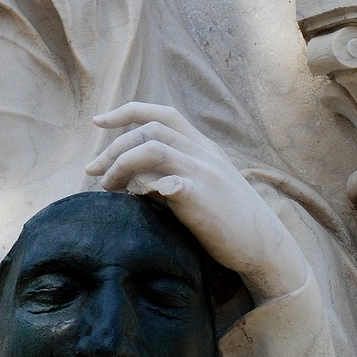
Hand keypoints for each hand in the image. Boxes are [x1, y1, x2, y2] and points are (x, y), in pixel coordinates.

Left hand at [85, 103, 307, 301]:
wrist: (264, 245)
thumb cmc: (229, 219)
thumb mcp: (204, 185)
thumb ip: (172, 174)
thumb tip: (133, 178)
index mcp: (203, 146)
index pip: (162, 113)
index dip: (126, 112)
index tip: (98, 122)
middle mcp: (203, 153)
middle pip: (148, 131)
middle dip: (112, 148)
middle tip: (92, 171)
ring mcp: (203, 173)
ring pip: (152, 149)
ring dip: (120, 165)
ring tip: (107, 187)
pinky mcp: (202, 197)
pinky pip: (167, 181)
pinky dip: (144, 185)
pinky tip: (131, 198)